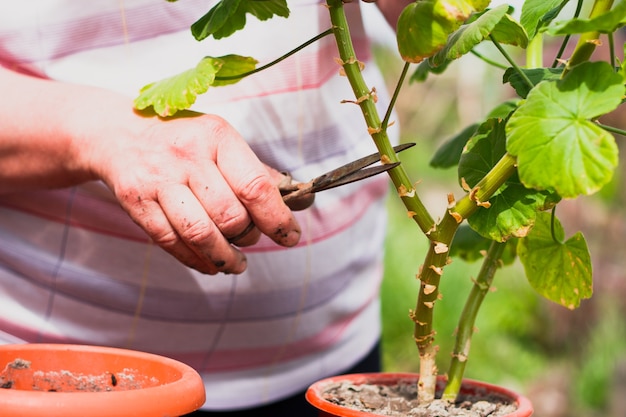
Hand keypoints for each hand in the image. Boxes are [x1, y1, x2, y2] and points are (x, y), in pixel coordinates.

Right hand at [89, 111, 301, 274]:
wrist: (120, 134)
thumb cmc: (184, 141)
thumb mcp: (222, 142)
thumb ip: (257, 172)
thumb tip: (301, 199)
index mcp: (217, 136)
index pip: (255, 186)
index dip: (278, 218)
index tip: (290, 236)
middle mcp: (187, 157)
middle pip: (230, 215)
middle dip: (248, 236)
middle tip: (251, 239)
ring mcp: (158, 180)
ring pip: (200, 233)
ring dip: (225, 257)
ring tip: (237, 264)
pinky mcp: (137, 203)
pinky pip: (172, 242)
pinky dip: (196, 261)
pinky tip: (211, 264)